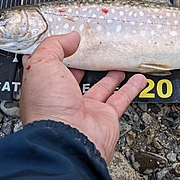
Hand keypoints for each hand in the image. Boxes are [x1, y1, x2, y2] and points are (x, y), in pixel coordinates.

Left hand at [20, 31, 146, 163]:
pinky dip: (132, 88)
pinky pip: (121, 99)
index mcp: (43, 88)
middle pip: (76, 79)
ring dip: (110, 77)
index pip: (48, 67)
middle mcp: (63, 101)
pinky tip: (137, 79)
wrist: (67, 142)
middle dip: (83, 67)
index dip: (56, 53)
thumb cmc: (48, 109)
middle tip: (92, 53)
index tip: (66, 40)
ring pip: (100, 88)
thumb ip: (54, 47)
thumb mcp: (42, 65)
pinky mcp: (105, 117)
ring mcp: (85, 110)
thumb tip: (71, 38)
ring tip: (116, 65)